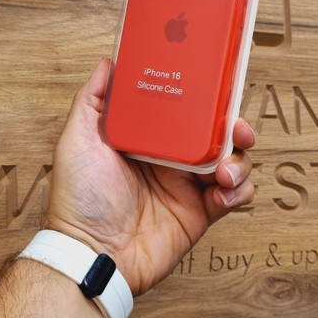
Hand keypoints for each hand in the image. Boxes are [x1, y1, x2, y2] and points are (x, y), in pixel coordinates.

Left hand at [44, 58, 255, 295]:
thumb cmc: (78, 199)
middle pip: (214, 133)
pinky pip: (233, 196)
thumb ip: (91, 100)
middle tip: (237, 129)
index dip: (205, 99)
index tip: (219, 88)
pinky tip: (224, 193)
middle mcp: (170, 158)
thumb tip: (107, 63)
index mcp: (147, 138)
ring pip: (230, 161)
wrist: (92, 254)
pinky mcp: (200, 213)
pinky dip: (240, 191)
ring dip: (238, 160)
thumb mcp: (77, 141)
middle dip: (234, 126)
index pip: (184, 110)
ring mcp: (186, 186)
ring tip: (224, 171)